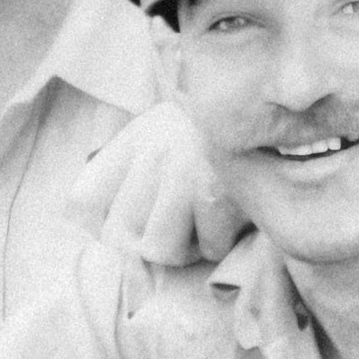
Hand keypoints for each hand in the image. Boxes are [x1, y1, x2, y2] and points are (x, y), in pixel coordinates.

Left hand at [67, 100, 241, 267]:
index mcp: (135, 140)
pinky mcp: (217, 194)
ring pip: (158, 249)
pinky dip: (221, 242)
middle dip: (147, 244)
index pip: (82, 202)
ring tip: (203, 222)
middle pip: (118, 236)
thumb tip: (99, 229)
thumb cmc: (215, 138)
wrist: (275, 109)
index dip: (99, 226)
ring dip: (185, 247)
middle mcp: (152, 152)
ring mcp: (182, 173)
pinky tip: (231, 216)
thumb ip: (126, 175)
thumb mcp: (164, 139)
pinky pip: (208, 249)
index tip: (125, 227)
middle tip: (178, 227)